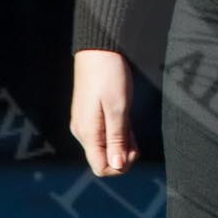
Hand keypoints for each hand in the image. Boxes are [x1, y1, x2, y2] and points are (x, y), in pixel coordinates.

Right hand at [70, 48, 136, 176]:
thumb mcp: (118, 108)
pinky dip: (118, 132)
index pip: (100, 167)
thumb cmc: (110, 76)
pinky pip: (104, 134)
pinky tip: (126, 121)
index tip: (134, 149)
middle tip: (134, 134)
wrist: (99, 49)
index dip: (120, 166)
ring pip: (106, 146)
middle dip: (123, 153)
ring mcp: (86, 123)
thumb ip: (117, 139)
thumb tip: (117, 166)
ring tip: (131, 124)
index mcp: (87, 133)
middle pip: (104, 158)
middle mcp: (83, 132)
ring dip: (122, 142)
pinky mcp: (90, 115)